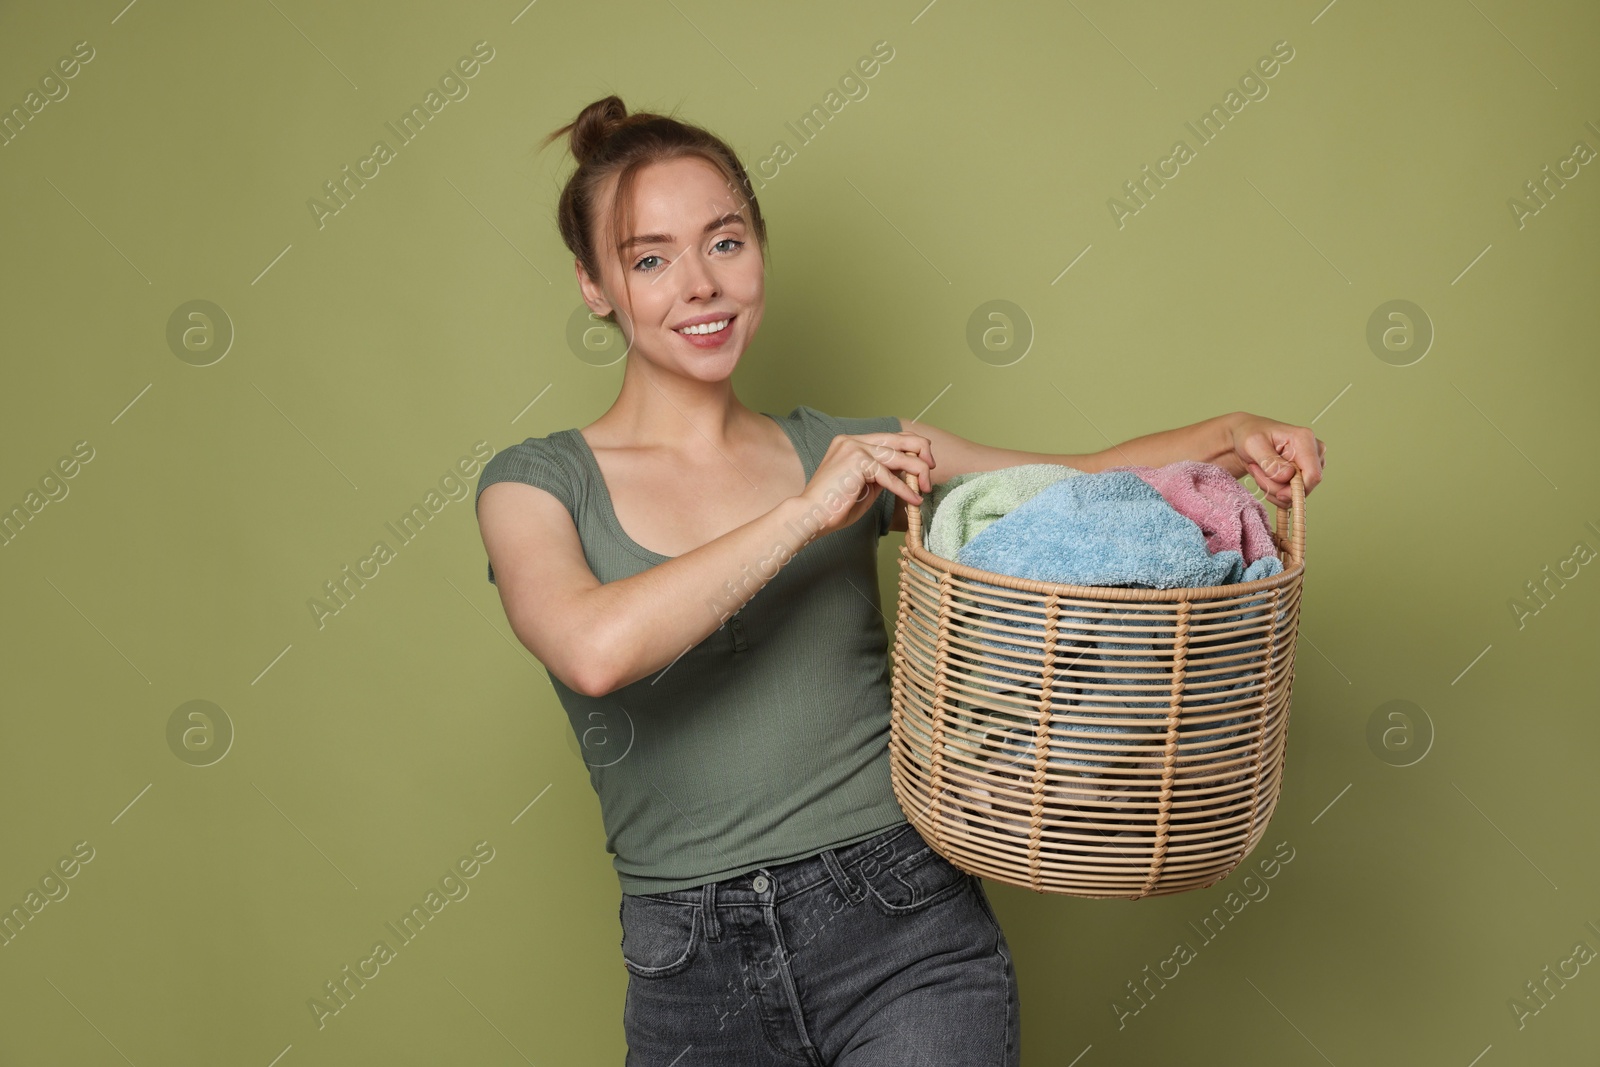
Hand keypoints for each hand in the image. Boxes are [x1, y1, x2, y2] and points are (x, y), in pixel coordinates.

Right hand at [795, 431, 933, 538]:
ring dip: (917, 472)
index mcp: (851, 442)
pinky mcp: (857, 461)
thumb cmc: (835, 507)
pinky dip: (904, 489)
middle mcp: (852, 440)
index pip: (890, 437)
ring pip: (898, 456)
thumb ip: (883, 474)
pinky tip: (913, 500)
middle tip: (931, 470)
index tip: (925, 464)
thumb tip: (908, 471)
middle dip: (921, 452)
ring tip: (925, 488)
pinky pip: (889, 476)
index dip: (912, 447)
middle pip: (898, 438)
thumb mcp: (865, 486)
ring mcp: (854, 448)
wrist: (811, 516)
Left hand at [1220, 412, 1324, 507]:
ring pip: (1297, 492)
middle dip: (1278, 488)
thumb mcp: (1252, 444)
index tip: (1276, 493)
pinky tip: (1266, 476)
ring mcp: (1312, 463)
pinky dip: (1276, 491)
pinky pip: (1294, 494)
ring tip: (1259, 471)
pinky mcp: (1306, 473)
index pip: (1313, 475)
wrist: (1247, 435)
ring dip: (1274, 489)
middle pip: (1304, 486)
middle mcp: (1314, 451)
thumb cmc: (1250, 434)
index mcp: (1305, 439)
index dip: (1296, 490)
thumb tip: (1287, 476)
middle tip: (1257, 473)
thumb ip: (1269, 461)